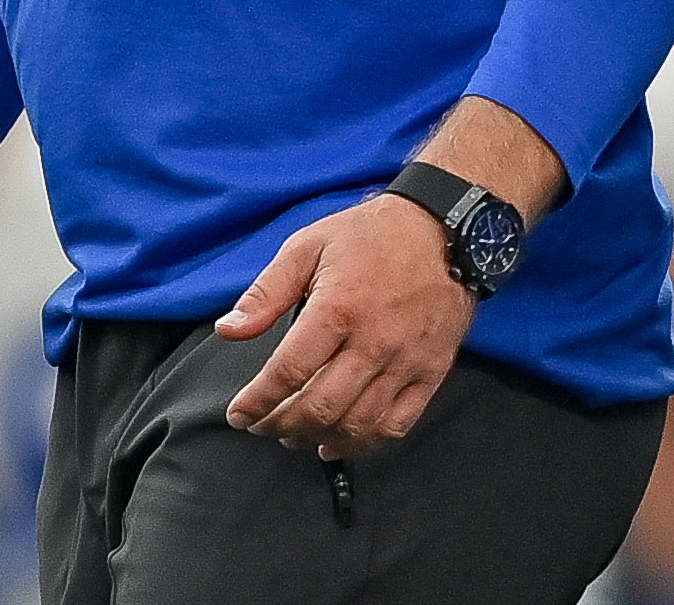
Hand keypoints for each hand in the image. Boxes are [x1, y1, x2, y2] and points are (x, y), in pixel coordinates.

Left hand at [219, 196, 473, 458]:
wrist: (445, 229)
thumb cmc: (372, 235)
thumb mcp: (308, 246)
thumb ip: (266, 293)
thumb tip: (228, 330)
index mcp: (338, 309)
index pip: (288, 373)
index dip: (257, 402)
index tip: (239, 415)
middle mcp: (374, 342)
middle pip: (320, 407)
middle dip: (281, 426)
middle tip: (263, 427)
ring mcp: (406, 361)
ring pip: (356, 424)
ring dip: (317, 439)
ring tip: (294, 436)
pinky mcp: (431, 372)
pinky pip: (396, 424)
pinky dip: (364, 444)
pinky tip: (339, 443)